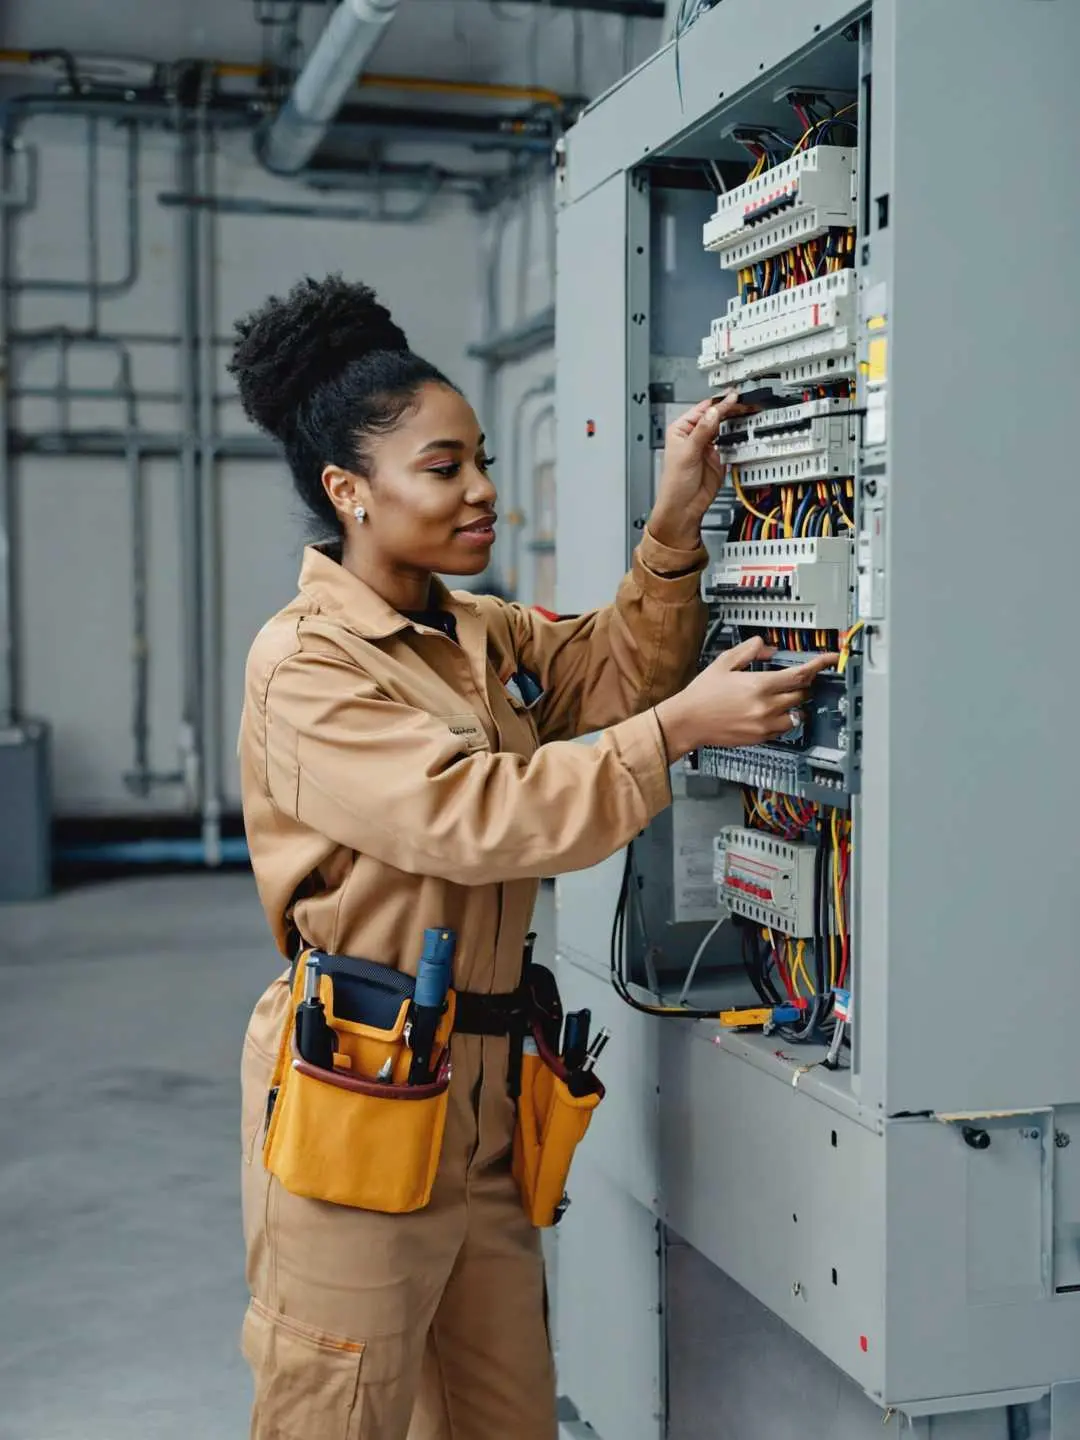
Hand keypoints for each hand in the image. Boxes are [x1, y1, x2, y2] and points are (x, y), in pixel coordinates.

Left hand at [648, 392, 755, 548]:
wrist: (684, 507)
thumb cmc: (675, 483)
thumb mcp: (688, 453)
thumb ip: (703, 431)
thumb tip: (714, 412)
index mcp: (681, 430)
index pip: (703, 410)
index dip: (719, 403)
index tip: (734, 397)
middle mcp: (695, 435)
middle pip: (716, 416)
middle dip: (730, 409)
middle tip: (746, 403)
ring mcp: (708, 446)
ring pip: (725, 428)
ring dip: (736, 421)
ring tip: (748, 412)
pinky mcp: (718, 457)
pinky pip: (730, 443)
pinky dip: (738, 437)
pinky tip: (744, 431)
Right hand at [655, 638, 839, 759]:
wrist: (687, 722)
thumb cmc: (702, 694)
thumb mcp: (723, 663)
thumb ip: (749, 651)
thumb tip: (768, 647)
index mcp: (759, 685)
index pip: (801, 674)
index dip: (820, 664)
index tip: (830, 660)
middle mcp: (766, 707)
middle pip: (802, 693)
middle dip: (802, 683)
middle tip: (794, 678)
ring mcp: (765, 725)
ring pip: (797, 713)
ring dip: (795, 703)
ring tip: (783, 697)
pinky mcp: (760, 738)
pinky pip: (784, 728)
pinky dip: (784, 718)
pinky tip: (771, 711)